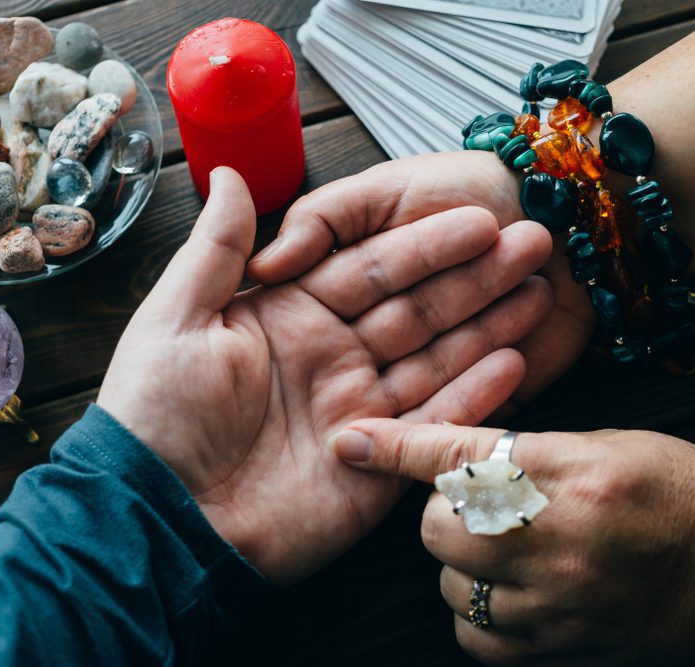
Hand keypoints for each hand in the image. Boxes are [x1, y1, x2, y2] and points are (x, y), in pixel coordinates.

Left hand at [97, 167, 553, 584]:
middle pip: (415, 307)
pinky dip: (473, 395)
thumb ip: (218, 248)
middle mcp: (333, 356)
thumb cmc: (156, 414)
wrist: (162, 520)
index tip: (479, 218)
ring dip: (487, 325)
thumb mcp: (177, 318)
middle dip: (473, 276)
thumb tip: (228, 173)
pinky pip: (432, 422)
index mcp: (290, 315)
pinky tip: (514, 361)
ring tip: (539, 292)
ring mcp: (358, 408)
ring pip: (435, 357)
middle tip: (532, 244)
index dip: (424, 243)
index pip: (369, 267)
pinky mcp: (376, 462)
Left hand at [328, 419, 694, 664]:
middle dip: (445, 509)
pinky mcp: (555, 649)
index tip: (351, 438)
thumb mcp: (616, 442)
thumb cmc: (687, 495)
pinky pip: (474, 634)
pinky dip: (476, 610)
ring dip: (461, 561)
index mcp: (577, 471)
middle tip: (481, 503)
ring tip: (507, 547)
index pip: (463, 453)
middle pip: (439, 524)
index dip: (398, 445)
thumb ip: (535, 449)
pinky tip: (509, 589)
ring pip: (450, 581)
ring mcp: (556, 603)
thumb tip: (461, 455)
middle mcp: (559, 539)